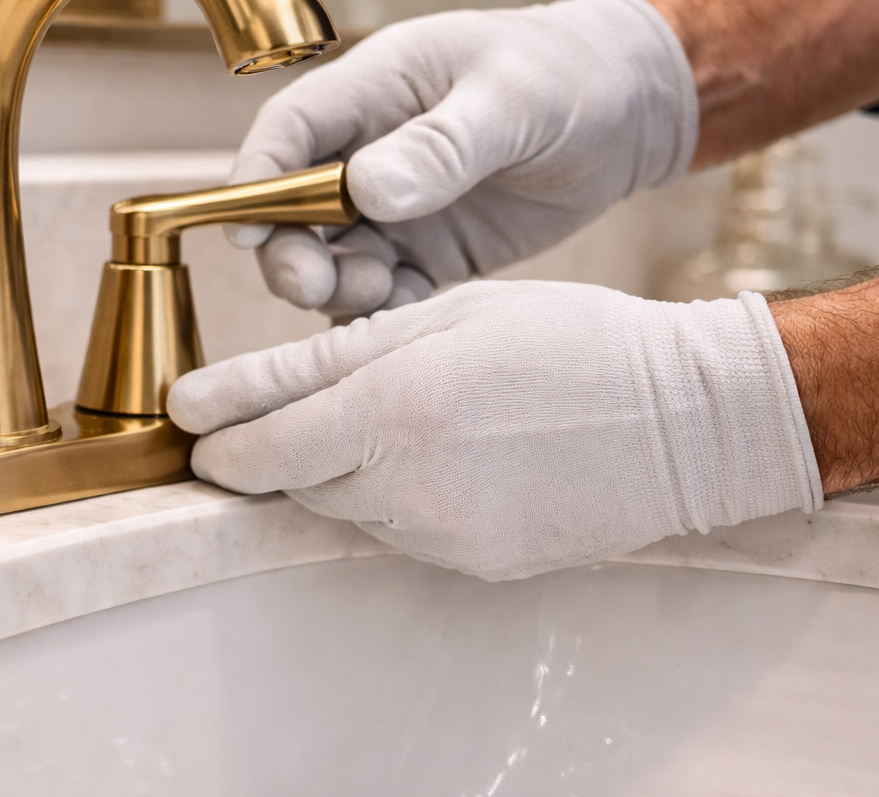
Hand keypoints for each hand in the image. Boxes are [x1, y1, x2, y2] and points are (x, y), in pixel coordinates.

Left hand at [167, 280, 819, 580]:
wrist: (688, 420)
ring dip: (334, 468)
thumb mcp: (443, 315)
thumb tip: (221, 395)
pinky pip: (397, 531)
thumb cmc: (569, 340)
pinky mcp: (475, 563)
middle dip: (270, 446)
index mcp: (395, 409)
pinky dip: (390, 495)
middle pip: (291, 480)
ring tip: (386, 416)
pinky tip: (434, 454)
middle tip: (274, 410)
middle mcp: (410, 486)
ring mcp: (444, 536)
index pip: (260, 445)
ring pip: (341, 507)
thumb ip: (325, 356)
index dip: (216, 434)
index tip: (190, 419)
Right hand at [230, 0, 696, 316]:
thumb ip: (443, 144)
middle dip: (287, 252)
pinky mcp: (427, 253)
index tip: (243, 232)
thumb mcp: (512, 98)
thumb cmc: (568, 75)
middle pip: (290, 209)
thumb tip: (368, 190)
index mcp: (374, 89)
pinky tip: (403, 324)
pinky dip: (379, 315)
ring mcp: (394, 207)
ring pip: (330, 260)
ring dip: (335, 287)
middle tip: (313, 284)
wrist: (630, 111)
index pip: (288, 131)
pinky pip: (382, 295)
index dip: (254, 180)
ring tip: (385, 288)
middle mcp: (367, 150)